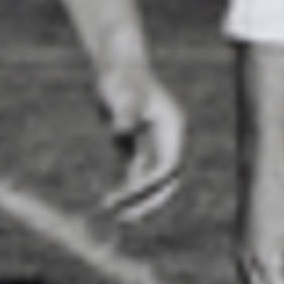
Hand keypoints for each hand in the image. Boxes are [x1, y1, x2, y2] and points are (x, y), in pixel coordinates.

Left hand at [97, 61, 185, 221]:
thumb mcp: (120, 92)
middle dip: (148, 201)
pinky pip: (138, 176)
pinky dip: (128, 189)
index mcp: (172, 128)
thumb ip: (124, 112)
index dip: (152, 184)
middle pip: (166, 181)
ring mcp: (156, 144)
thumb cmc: (119, 76)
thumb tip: (121, 132)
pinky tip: (111, 202)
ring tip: (116, 215)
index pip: (168, 166)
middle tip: (127, 218)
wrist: (114, 66)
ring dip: (137, 200)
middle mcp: (169, 139)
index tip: (130, 195)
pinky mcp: (141, 147)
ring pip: (152, 183)